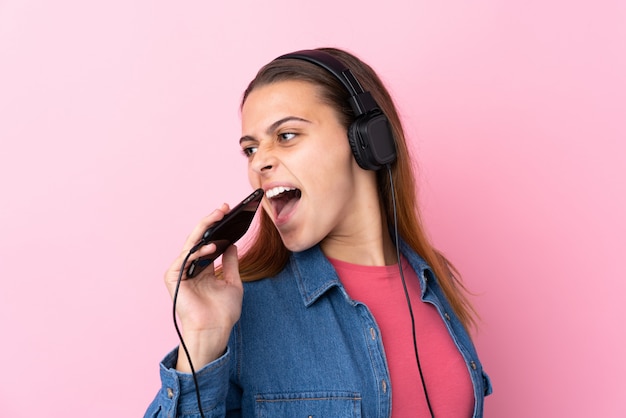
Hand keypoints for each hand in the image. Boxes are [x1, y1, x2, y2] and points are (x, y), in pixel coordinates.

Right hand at [164, 204, 243, 370]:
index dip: (216, 226)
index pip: (207, 241)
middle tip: (222, 208)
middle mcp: (190, 268)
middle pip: (197, 239)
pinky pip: (184, 259)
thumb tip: (233, 244)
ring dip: (204, 231)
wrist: (215, 331)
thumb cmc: (223, 312)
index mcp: (202, 268)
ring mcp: (180, 272)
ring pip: (190, 244)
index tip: (227, 211)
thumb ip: (231, 263)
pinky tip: (210, 246)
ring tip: (219, 220)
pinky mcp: (173, 279)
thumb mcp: (233, 282)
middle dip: (209, 221)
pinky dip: (197, 251)